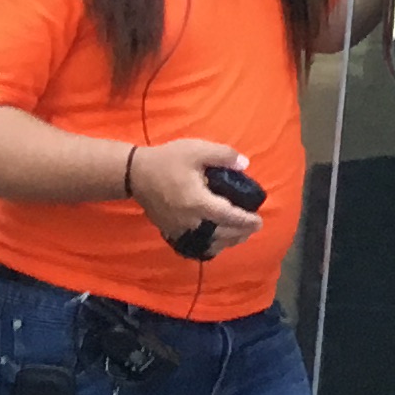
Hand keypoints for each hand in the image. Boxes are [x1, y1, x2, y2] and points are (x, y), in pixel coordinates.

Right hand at [126, 137, 260, 248]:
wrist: (135, 173)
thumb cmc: (168, 160)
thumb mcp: (198, 149)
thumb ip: (224, 156)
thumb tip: (245, 164)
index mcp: (197, 201)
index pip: (227, 216)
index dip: (245, 221)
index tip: (259, 221)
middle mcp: (188, 220)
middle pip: (219, 234)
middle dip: (239, 233)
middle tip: (254, 228)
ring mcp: (177, 227)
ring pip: (206, 242)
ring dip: (225, 241)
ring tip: (240, 235)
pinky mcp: (169, 229)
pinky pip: (192, 243)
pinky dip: (208, 244)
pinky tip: (215, 239)